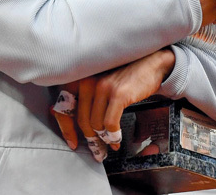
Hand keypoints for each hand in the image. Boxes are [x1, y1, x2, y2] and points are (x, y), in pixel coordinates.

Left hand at [52, 49, 175, 161]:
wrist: (151, 64)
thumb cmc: (126, 77)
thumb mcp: (102, 85)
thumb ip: (88, 100)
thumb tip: (74, 122)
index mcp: (81, 80)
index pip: (64, 108)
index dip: (67, 130)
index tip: (73, 143)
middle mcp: (89, 82)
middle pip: (81, 120)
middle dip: (90, 139)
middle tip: (97, 150)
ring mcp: (104, 87)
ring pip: (95, 124)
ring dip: (103, 138)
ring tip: (110, 143)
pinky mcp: (118, 94)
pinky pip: (110, 122)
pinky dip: (113, 134)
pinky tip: (117, 138)